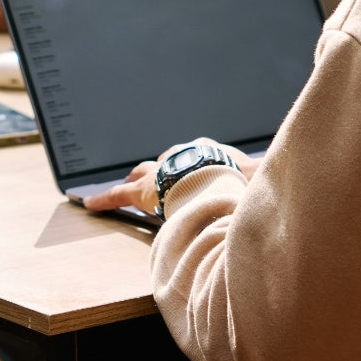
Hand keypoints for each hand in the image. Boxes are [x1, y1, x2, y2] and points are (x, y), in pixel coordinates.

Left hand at [81, 138, 252, 215]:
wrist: (218, 181)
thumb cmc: (241, 183)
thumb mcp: (254, 183)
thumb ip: (255, 194)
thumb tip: (270, 209)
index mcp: (207, 152)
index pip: (194, 159)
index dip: (189, 169)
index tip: (188, 176)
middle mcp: (181, 154)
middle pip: (164, 162)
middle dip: (158, 169)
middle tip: (151, 178)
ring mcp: (161, 170)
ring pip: (142, 174)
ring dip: (135, 181)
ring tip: (126, 186)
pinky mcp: (143, 190)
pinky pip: (119, 194)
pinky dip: (106, 199)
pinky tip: (90, 204)